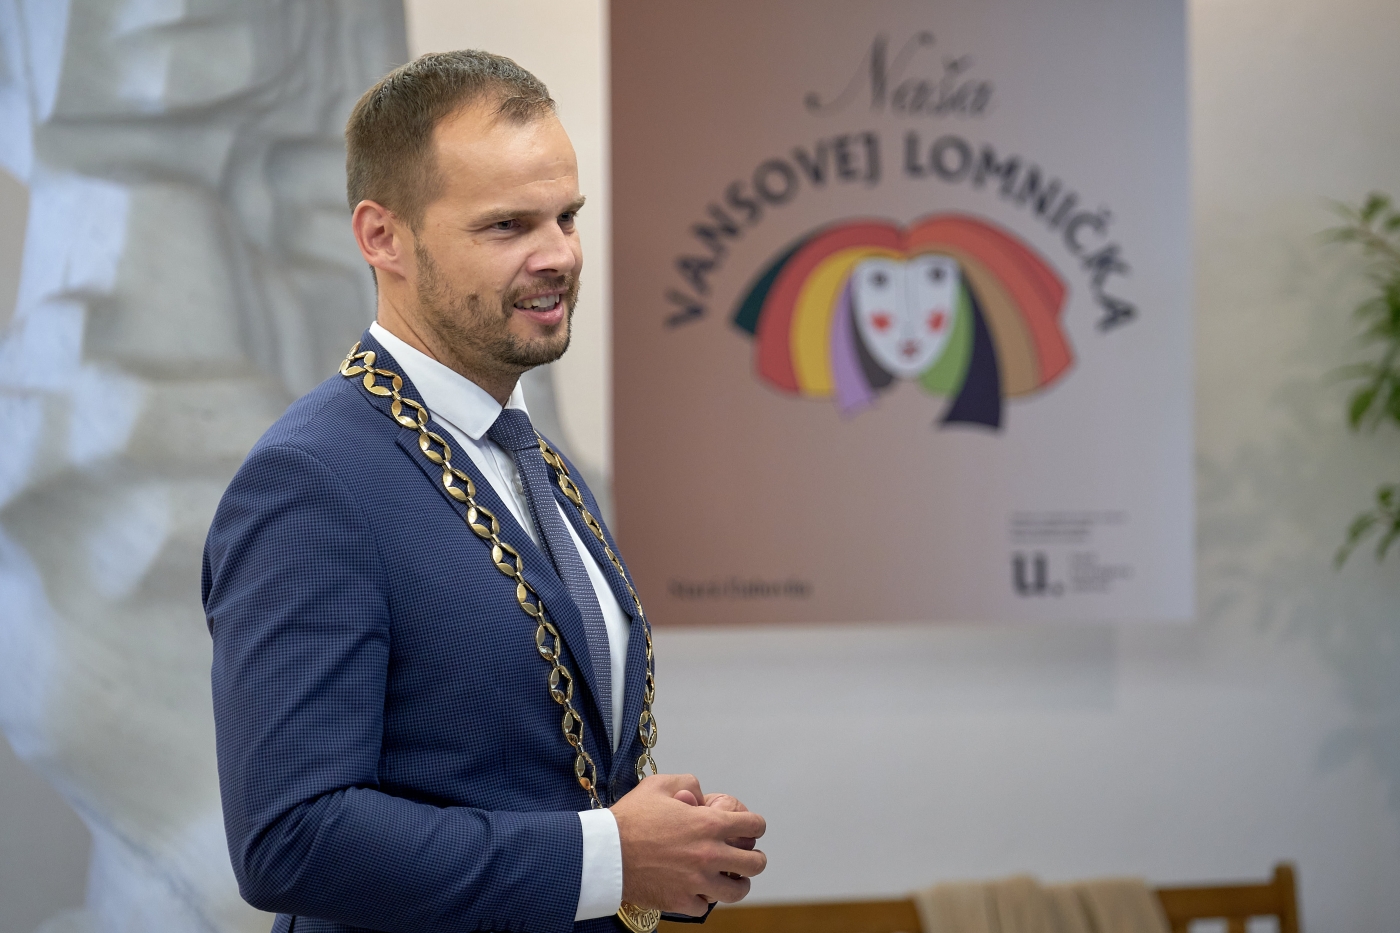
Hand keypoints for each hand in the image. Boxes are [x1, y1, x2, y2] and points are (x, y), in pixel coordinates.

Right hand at [611, 774, 766, 914]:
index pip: (754, 825)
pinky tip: (697, 890)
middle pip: (755, 863)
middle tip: (748, 857)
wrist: (605, 853)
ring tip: (731, 879)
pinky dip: (704, 899)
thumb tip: (701, 796)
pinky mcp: (682, 902)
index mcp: (709, 824)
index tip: (751, 828)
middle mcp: (709, 854)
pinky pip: (706, 906)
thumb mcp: (659, 785)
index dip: (755, 825)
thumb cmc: (629, 819)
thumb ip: (689, 783)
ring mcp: (698, 882)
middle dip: (755, 858)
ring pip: (738, 891)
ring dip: (737, 883)